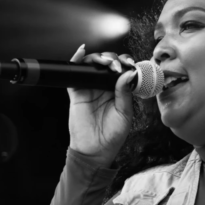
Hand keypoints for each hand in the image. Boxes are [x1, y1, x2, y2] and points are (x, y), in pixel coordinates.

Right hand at [67, 44, 137, 166]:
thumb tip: (128, 74)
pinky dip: (76, 60)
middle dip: (113, 59)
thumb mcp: (124, 114)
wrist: (95, 151)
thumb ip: (125, 93)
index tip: (130, 65)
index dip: (125, 63)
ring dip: (98, 58)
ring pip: (92, 65)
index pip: (122, 71)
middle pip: (107, 64)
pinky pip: (74, 73)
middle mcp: (104, 87)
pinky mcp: (76, 92)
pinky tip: (81, 53)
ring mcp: (89, 88)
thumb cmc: (112, 135)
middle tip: (116, 66)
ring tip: (105, 63)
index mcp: (118, 91)